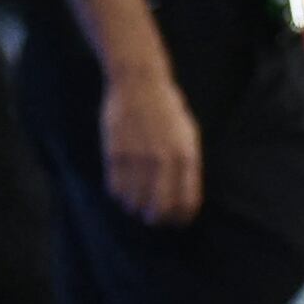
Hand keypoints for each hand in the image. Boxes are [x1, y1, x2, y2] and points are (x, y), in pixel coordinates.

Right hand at [102, 58, 204, 225]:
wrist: (139, 82)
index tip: (175, 221)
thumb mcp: (188, 134)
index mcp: (186, 155)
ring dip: (135, 207)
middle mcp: (163, 159)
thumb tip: (184, 198)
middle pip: (159, 210)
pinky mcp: (116, 153)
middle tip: (151, 216)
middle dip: (156, 219)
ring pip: (134, 203)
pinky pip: (115, 189)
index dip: (180, 218)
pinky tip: (122, 187)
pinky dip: (118, 194)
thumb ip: (188, 165)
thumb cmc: (167, 108)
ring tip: (135, 201)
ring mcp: (138, 157)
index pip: (186, 203)